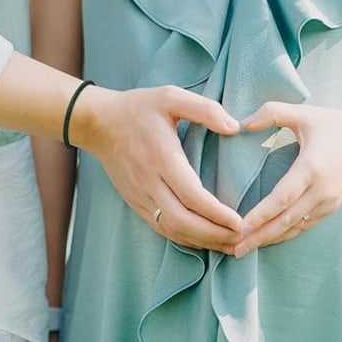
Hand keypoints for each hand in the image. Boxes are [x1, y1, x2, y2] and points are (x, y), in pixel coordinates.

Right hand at [71, 85, 244, 253]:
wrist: (99, 123)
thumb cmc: (138, 108)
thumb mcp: (171, 96)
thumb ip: (205, 109)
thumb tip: (235, 127)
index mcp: (162, 157)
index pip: (191, 195)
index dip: (217, 213)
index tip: (241, 221)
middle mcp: (149, 182)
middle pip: (183, 221)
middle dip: (214, 235)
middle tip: (242, 238)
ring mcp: (140, 195)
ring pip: (172, 229)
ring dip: (202, 241)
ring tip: (229, 245)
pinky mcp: (135, 202)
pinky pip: (161, 228)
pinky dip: (184, 238)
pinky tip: (203, 240)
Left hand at [233, 102, 341, 257]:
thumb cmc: (334, 126)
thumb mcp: (303, 113)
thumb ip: (272, 113)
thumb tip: (243, 123)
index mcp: (311, 168)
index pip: (282, 197)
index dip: (260, 215)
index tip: (240, 227)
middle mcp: (321, 191)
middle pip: (286, 220)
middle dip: (259, 236)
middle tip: (235, 250)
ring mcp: (328, 203)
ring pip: (294, 228)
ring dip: (269, 240)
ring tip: (244, 250)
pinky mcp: (330, 209)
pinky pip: (304, 227)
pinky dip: (284, 235)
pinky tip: (266, 240)